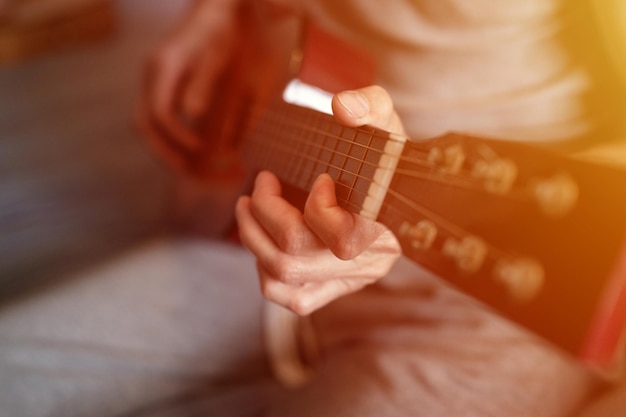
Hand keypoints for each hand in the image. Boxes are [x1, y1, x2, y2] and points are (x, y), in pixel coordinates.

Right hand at [136, 0, 241, 173]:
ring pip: (147, 126)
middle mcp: (152, 77)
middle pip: (144, 125)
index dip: (178, 137)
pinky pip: (158, 121)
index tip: (201, 151)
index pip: (160, 113)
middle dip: (165, 154)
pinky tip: (195, 153)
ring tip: (193, 171)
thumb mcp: (217, 52)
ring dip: (166, 151)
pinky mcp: (163, 88)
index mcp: (163, 67)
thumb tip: (193, 113)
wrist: (216, 10)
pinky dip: (172, 140)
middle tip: (190, 173)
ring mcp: (154, 83)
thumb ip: (204, 81)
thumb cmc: (220, 29)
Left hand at [236, 86, 404, 314]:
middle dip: (265, 214)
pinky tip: (265, 241)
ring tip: (247, 206)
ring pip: (284, 277)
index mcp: (387, 229)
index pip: (343, 241)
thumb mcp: (387, 124)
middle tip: (260, 183)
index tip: (320, 178)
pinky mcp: (333, 289)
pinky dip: (266, 272)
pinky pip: (292, 298)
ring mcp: (350, 280)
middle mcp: (369, 264)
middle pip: (296, 258)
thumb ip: (371, 106)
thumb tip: (342, 108)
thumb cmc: (388, 159)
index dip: (318, 209)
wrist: (400, 190)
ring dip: (254, 238)